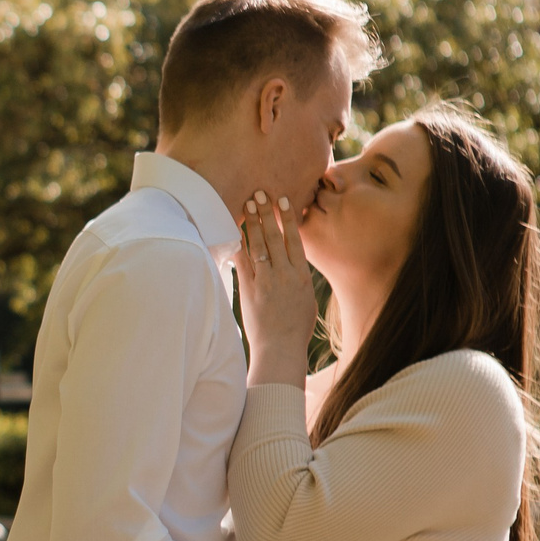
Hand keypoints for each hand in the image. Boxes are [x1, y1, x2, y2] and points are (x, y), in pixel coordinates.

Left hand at [233, 190, 314, 386]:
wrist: (281, 348)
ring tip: (248, 203)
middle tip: (261, 192)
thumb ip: (298, 279)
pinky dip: (239, 244)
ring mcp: (266, 281)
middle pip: (275, 237)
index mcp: (301, 276)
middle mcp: (284, 274)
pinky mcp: (250, 290)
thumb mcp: (305, 300)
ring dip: (253, 222)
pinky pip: (243, 262)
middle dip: (267, 213)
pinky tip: (234, 230)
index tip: (284, 201)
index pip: (294, 240)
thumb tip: (292, 265)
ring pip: (259, 245)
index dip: (288, 219)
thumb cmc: (295, 328)